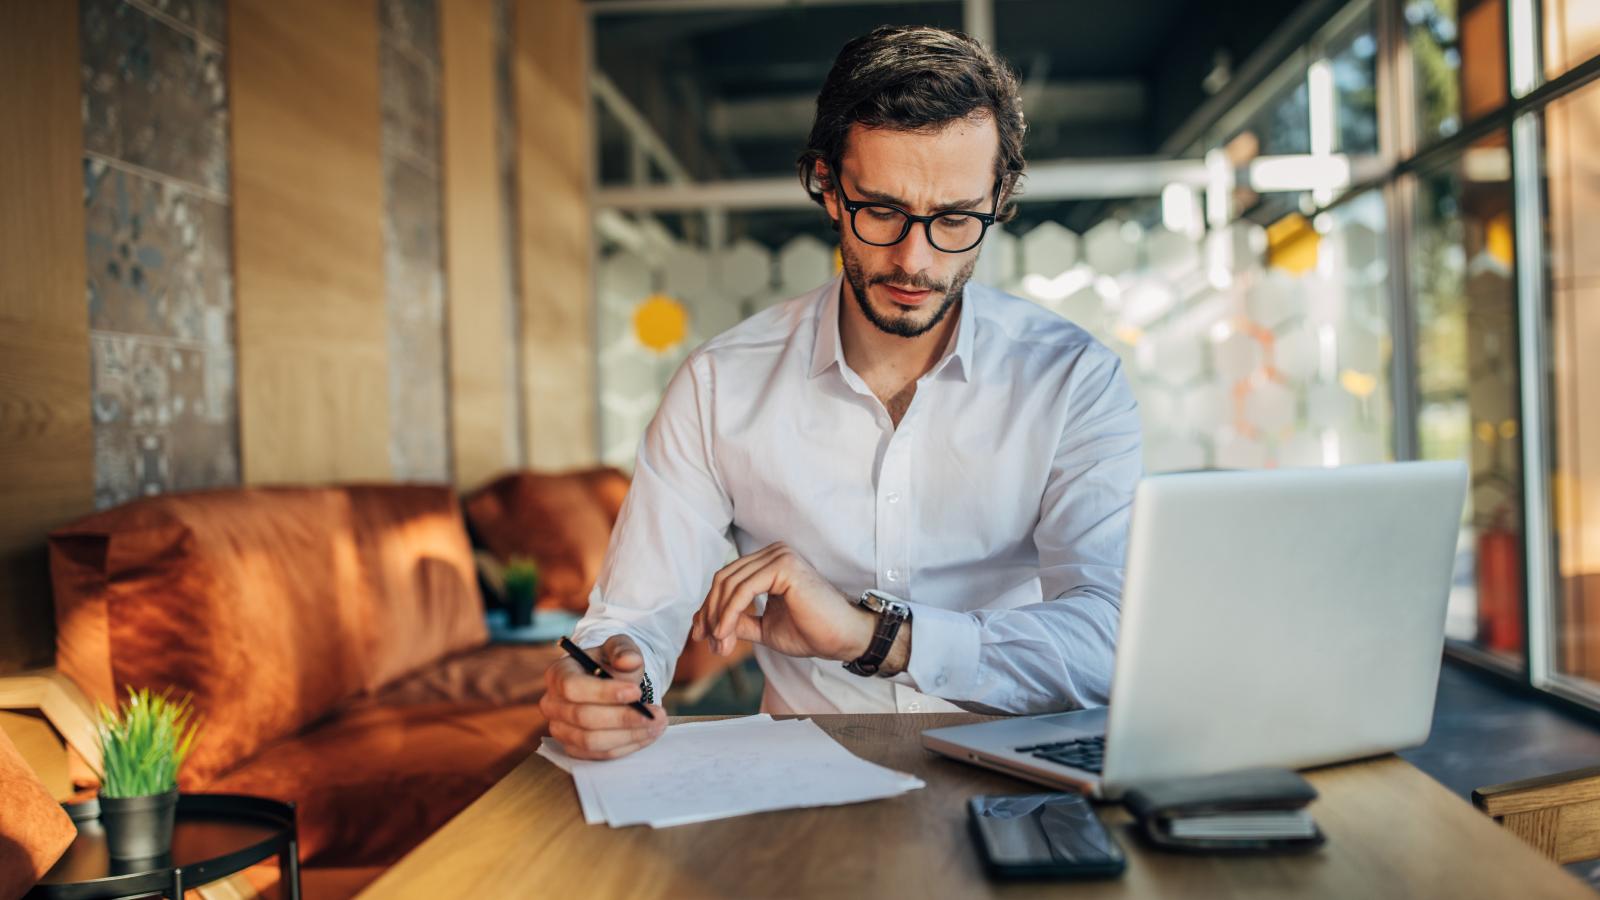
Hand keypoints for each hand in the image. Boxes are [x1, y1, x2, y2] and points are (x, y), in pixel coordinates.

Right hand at [539, 634, 665, 759]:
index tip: (636, 692)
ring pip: (592, 741)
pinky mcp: (573, 748)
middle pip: (583, 717)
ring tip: (657, 724)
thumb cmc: (611, 663)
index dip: (604, 692)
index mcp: (558, 674)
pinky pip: (599, 755)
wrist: (610, 683)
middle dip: (624, 718)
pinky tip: (647, 735)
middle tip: (657, 714)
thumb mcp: (619, 648)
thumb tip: (630, 660)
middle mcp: (552, 704)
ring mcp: (560, 729)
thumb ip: (624, 650)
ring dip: (629, 735)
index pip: (573, 687)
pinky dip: (626, 747)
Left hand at [690, 542, 875, 662]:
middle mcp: (773, 554)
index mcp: (769, 563)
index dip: (709, 608)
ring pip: (729, 584)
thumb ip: (738, 621)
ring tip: (720, 645)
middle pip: (723, 579)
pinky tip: (725, 634)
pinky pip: (743, 591)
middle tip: (709, 643)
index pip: (727, 579)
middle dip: (710, 614)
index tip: (702, 637)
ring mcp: (779, 556)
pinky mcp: (783, 566)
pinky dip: (728, 613)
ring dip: (718, 618)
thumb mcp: (763, 627)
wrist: (842, 638)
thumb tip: (706, 624)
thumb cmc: (810, 632)